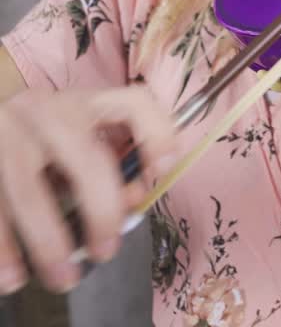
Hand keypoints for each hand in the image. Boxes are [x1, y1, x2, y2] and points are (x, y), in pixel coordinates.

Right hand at [0, 86, 178, 294]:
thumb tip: (132, 203)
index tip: (162, 172)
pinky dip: (2, 248)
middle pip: (86, 160)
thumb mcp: (81, 142)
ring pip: (27, 190)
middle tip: (106, 253)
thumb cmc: (44, 139)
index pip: (134, 103)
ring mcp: (3, 132)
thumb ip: (111, 166)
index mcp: (84, 102)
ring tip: (62, 279)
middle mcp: (45, 110)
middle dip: (102, 212)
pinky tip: (11, 278)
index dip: (158, 136)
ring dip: (47, 242)